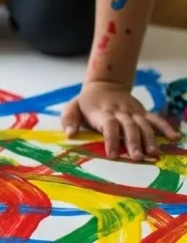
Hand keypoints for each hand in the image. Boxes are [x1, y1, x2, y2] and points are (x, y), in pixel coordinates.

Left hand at [61, 80, 178, 160]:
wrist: (104, 83)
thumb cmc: (86, 102)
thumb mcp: (73, 107)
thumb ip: (69, 119)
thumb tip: (70, 134)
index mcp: (102, 112)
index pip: (109, 125)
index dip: (111, 139)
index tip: (113, 155)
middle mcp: (120, 111)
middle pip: (129, 126)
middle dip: (133, 142)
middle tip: (137, 158)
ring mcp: (133, 111)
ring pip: (143, 124)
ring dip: (149, 139)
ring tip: (154, 154)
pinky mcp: (142, 112)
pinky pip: (155, 119)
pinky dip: (165, 127)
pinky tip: (174, 138)